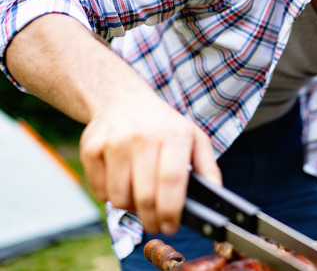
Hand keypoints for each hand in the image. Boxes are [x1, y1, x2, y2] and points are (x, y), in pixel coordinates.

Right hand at [5, 14, 221, 234]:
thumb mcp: (194, 138)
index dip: (171, 210)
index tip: (171, 227)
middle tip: (156, 224)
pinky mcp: (90, 148)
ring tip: (139, 195)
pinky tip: (121, 181)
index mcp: (174, 134)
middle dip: (152, 219)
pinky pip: (99, 191)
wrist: (122, 99)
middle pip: (145, 195)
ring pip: (119, 198)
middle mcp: (143, 137)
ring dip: (131, 207)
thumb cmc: (163, 125)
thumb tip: (216, 195)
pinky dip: (111, 196)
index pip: (171, 181)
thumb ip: (207, 167)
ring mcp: (114, 141)